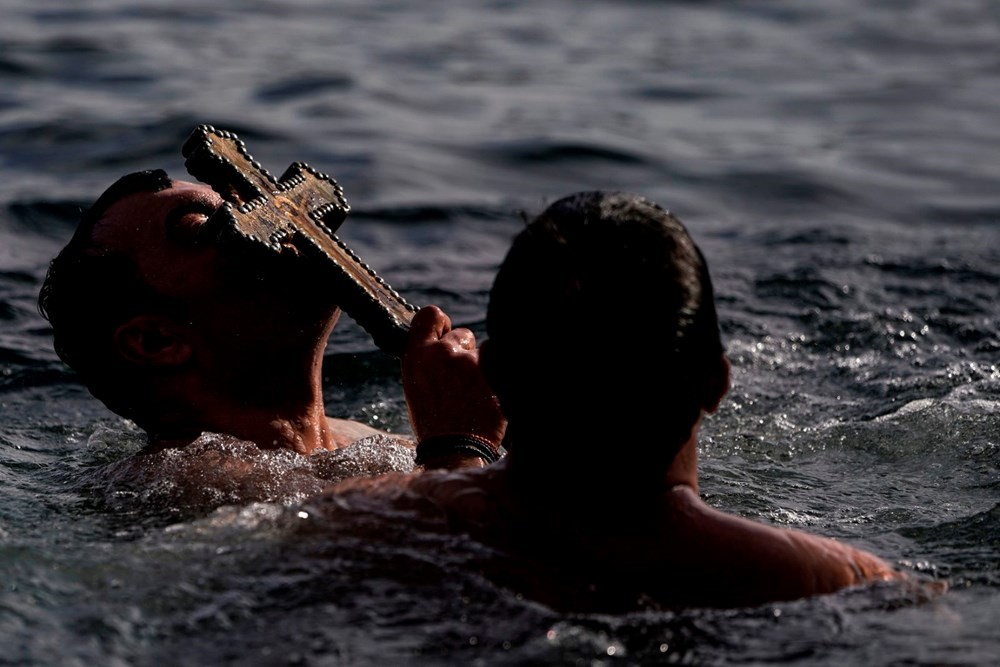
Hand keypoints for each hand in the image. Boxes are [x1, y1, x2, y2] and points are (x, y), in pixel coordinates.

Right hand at [401, 305, 505, 461]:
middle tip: (461, 382)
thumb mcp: (416, 385)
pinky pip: (500, 362)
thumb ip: (428, 358)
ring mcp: (470, 362)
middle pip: (462, 335)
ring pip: (483, 351)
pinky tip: (489, 395)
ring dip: (481, 367)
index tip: (444, 333)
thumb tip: (443, 339)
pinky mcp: (494, 372)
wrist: (455, 449)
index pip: (430, 315)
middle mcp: (442, 353)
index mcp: (417, 355)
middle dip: (464, 353)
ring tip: (475, 395)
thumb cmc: (434, 421)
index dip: (440, 324)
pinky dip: (497, 375)